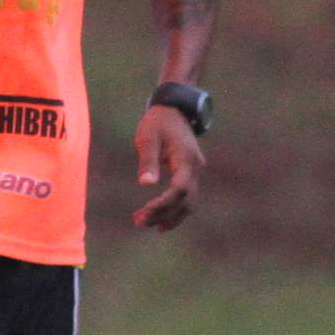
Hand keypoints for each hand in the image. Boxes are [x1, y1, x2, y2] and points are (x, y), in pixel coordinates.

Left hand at [132, 104, 203, 231]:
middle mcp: (195, 168)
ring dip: (170, 216)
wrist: (173, 109)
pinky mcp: (190, 174)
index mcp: (186, 159)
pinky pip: (186, 198)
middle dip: (164, 214)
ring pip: (189, 203)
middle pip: (186, 201)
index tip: (144, 211)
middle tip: (139, 222)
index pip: (179, 189)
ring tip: (146, 224)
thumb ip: (148, 161)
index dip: (163, 204)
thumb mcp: (148, 138)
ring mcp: (195, 172)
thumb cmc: (158, 122)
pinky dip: (174, 210)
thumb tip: (146, 184)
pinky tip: (158, 218)